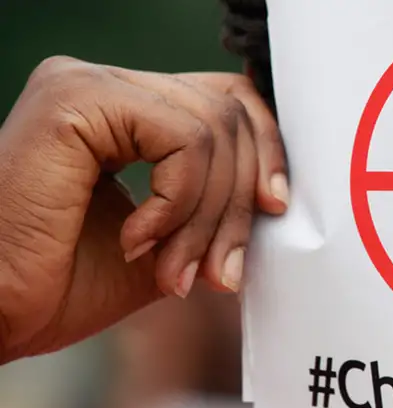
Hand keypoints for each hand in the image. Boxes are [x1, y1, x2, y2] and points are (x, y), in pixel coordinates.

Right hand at [0, 56, 287, 362]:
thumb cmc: (63, 286)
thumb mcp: (169, 241)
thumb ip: (215, 207)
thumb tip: (277, 198)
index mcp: (125, 110)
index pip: (226, 102)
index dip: (265, 151)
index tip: (276, 207)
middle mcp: (106, 85)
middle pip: (227, 113)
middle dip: (238, 203)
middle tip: (221, 271)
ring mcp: (88, 85)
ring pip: (211, 129)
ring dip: (207, 217)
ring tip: (174, 271)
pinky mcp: (75, 100)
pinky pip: (182, 140)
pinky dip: (178, 203)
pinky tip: (136, 242)